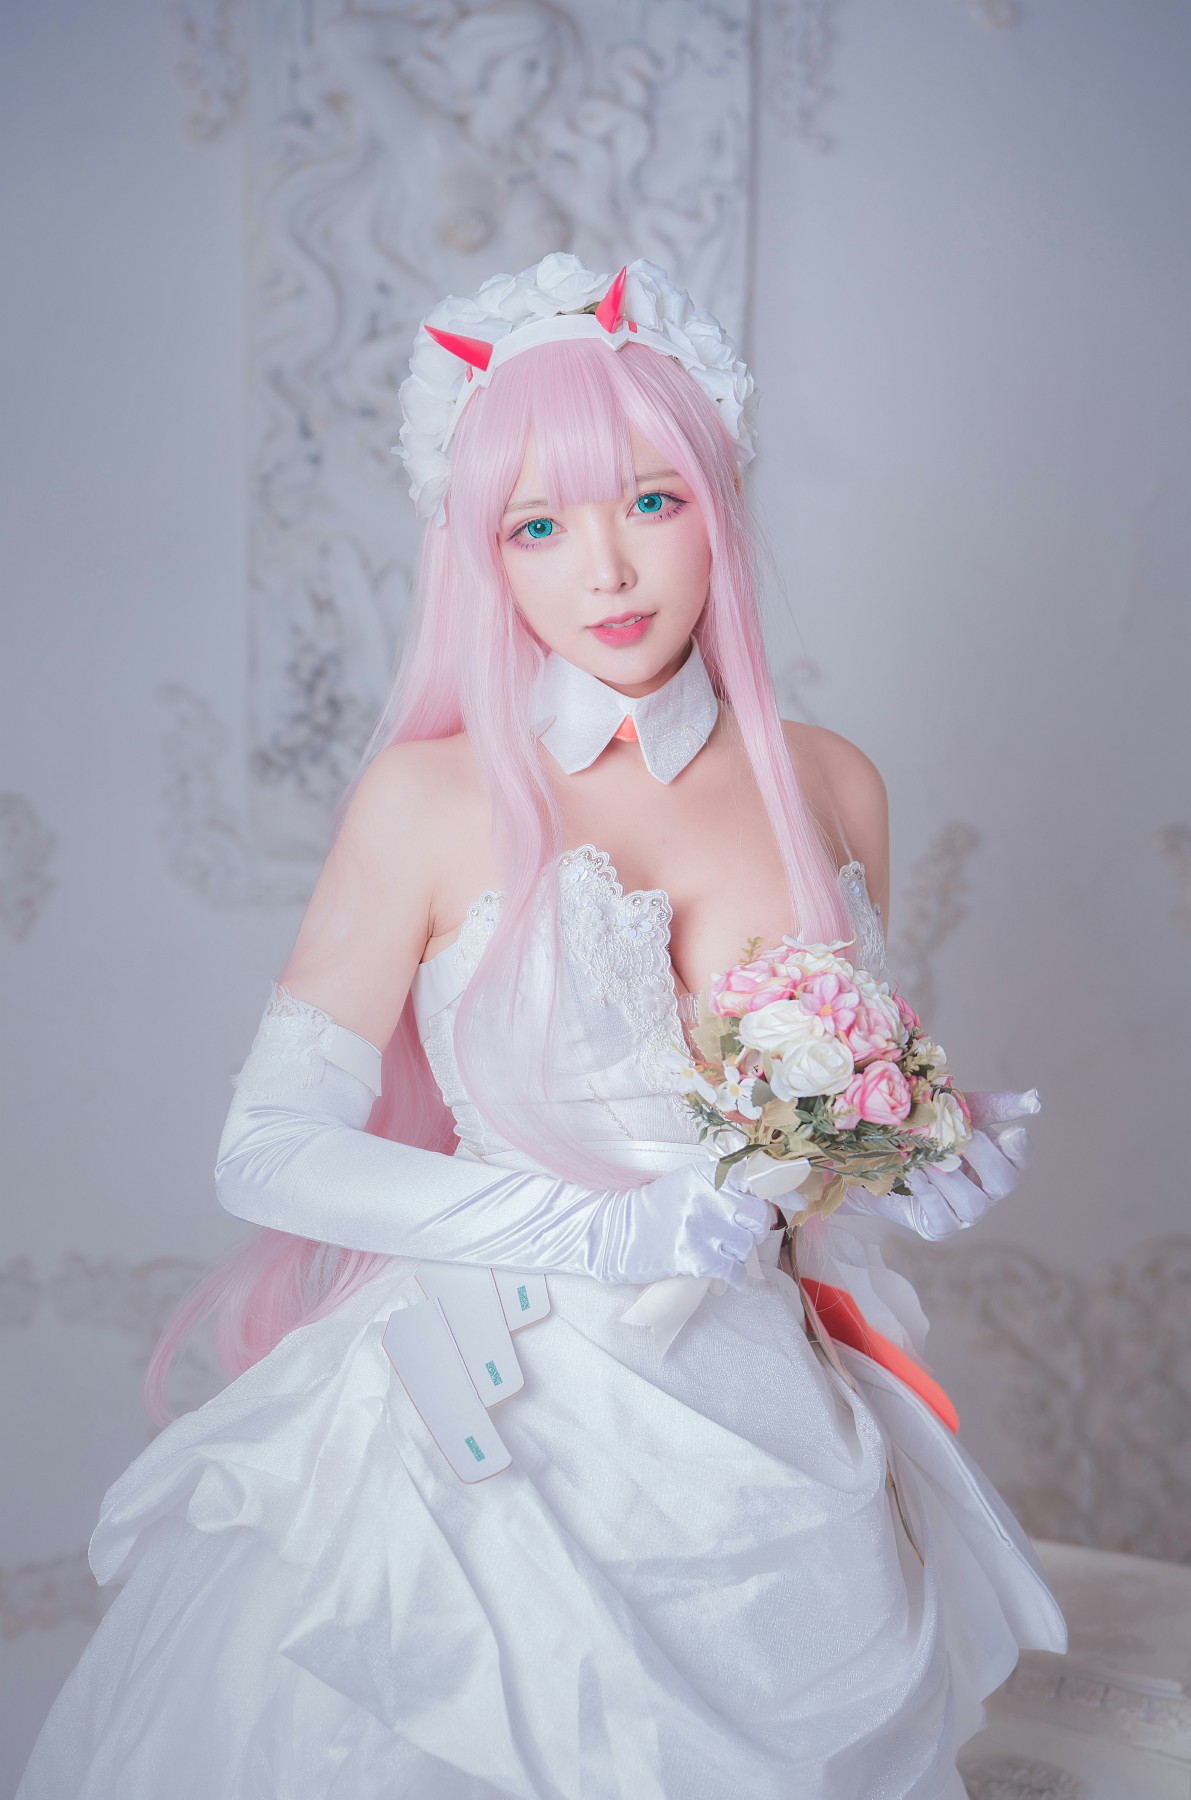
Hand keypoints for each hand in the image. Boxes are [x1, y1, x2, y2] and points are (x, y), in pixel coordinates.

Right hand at [604, 1159, 775, 1287]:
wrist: (616, 1233)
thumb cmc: (655, 1210)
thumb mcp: (688, 1184)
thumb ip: (723, 1187)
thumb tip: (765, 1203)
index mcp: (707, 1175)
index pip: (758, 1178)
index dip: (785, 1191)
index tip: (801, 1205)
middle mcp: (708, 1196)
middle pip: (758, 1216)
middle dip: (752, 1228)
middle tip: (736, 1233)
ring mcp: (702, 1226)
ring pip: (747, 1245)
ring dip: (737, 1253)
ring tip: (717, 1251)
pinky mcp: (695, 1256)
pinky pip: (734, 1271)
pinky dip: (735, 1278)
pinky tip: (724, 1275)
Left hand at [839, 1089, 1040, 1241]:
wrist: (870, 1156)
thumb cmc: (919, 1130)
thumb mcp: (951, 1111)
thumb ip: (990, 1106)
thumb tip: (1035, 1099)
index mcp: (996, 1156)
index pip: (1022, 1155)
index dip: (1020, 1148)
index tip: (1011, 1133)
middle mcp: (988, 1188)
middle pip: (1005, 1181)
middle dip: (983, 1157)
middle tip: (962, 1137)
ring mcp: (966, 1212)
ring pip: (973, 1203)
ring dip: (949, 1177)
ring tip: (927, 1159)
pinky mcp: (940, 1228)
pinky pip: (943, 1217)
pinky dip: (929, 1194)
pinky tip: (914, 1175)